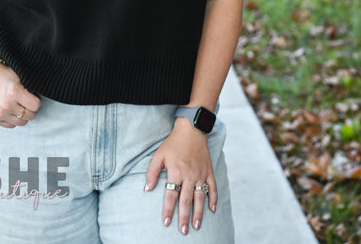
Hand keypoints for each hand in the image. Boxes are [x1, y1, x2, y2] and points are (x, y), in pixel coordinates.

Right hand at [0, 64, 40, 127]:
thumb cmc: (8, 76)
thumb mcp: (22, 76)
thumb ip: (32, 87)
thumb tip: (45, 95)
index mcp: (14, 91)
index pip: (36, 105)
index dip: (37, 100)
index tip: (33, 95)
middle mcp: (6, 104)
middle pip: (30, 115)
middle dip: (31, 108)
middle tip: (26, 100)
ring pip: (22, 122)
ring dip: (23, 115)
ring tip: (18, 104)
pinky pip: (12, 125)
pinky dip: (13, 119)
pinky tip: (10, 109)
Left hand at [144, 119, 216, 234]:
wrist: (191, 130)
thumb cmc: (173, 143)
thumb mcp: (158, 155)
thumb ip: (152, 172)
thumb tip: (146, 189)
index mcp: (176, 172)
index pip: (171, 195)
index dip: (168, 210)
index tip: (166, 222)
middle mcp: (190, 175)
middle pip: (186, 200)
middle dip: (184, 217)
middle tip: (183, 231)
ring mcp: (201, 174)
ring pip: (200, 197)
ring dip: (199, 212)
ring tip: (196, 225)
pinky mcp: (209, 171)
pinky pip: (212, 187)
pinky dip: (213, 199)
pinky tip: (212, 209)